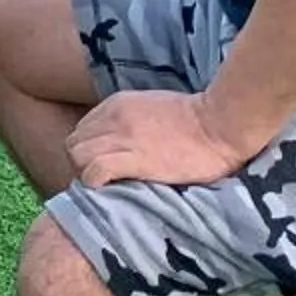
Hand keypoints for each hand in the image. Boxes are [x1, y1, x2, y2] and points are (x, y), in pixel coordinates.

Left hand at [65, 90, 258, 188]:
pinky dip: (96, 182)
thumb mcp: (153, 108)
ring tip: (107, 187)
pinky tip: (111, 189)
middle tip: (102, 182)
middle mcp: (114, 118)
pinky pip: (94, 171)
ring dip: (86, 175)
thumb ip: (131, 120)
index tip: (102, 168)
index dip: (88, 153)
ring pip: (77, 157)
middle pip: (73, 144)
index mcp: (117, 105)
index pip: (81, 131)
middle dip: (81, 165)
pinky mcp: (135, 158)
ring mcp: (123, 137)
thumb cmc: (197, 120)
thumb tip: (122, 142)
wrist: (221, 124)